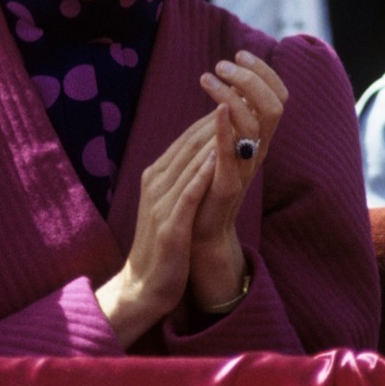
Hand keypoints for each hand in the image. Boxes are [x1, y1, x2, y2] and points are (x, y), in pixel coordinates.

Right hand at [96, 108, 219, 345]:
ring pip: (188, 164)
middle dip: (214, 120)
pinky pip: (188, 194)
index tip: (235, 100)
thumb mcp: (171, 203)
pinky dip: (203, 174)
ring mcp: (161, 204)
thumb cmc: (164, 245)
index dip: (210, 119)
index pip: (185, 139)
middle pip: (187, 145)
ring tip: (235, 117)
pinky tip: (218, 159)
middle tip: (240, 98)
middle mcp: (155, 184)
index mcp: (155, 176)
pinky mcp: (170, 226)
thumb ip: (182, 177)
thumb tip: (204, 152)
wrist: (144, 286)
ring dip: (211, 139)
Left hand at [186, 50, 288, 310]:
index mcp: (257, 139)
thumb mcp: (221, 146)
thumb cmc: (205, 186)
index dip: (264, 72)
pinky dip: (226, 128)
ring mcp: (246, 168)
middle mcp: (258, 152)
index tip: (240, 52)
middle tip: (224, 63)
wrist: (196, 234)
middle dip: (251, 77)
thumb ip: (228, 120)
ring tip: (208, 77)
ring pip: (257, 124)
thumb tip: (230, 84)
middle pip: (274, 106)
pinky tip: (217, 107)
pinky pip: (232, 153)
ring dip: (234, 94)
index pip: (278, 97)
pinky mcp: (228, 185)